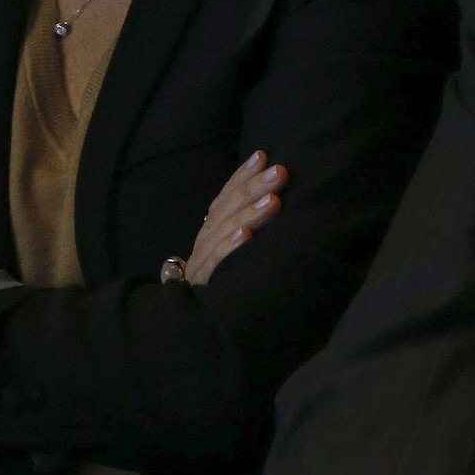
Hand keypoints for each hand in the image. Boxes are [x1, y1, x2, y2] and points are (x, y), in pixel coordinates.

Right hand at [177, 150, 287, 287]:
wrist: (195, 317)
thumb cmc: (225, 278)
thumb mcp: (233, 248)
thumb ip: (246, 225)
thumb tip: (277, 199)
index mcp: (212, 227)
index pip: (225, 195)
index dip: (242, 175)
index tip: (262, 156)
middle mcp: (205, 237)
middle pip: (227, 207)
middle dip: (254, 187)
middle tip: (280, 171)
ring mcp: (201, 258)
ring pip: (224, 230)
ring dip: (249, 213)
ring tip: (273, 201)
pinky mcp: (203, 280)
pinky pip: (217, 259)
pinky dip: (231, 245)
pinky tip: (246, 234)